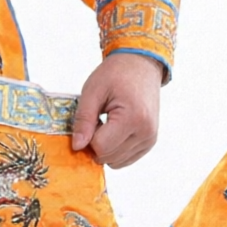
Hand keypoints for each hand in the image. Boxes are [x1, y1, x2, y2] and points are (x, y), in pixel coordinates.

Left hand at [69, 51, 163, 166]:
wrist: (140, 65)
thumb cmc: (116, 73)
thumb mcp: (93, 91)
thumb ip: (83, 120)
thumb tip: (77, 146)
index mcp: (133, 118)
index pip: (100, 146)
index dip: (87, 137)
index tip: (89, 121)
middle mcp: (145, 132)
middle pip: (108, 157)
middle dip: (96, 143)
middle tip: (97, 120)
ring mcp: (150, 139)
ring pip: (117, 162)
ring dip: (106, 147)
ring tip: (107, 123)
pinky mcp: (150, 142)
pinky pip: (126, 158)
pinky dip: (116, 149)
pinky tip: (115, 130)